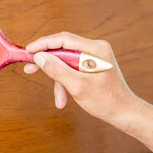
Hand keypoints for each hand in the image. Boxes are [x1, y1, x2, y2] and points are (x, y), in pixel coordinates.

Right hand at [23, 31, 140, 124]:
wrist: (124, 113)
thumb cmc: (106, 101)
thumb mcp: (78, 86)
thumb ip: (57, 70)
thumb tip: (39, 57)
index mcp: (95, 49)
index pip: (63, 39)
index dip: (43, 44)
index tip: (28, 50)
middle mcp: (95, 48)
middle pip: (62, 49)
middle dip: (46, 61)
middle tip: (29, 68)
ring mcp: (93, 56)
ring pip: (64, 61)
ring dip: (57, 78)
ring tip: (58, 98)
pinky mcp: (91, 65)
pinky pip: (71, 68)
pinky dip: (64, 82)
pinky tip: (63, 98)